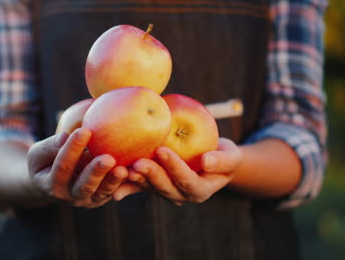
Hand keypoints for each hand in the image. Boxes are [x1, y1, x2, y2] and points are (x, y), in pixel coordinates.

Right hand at [27, 128, 127, 207]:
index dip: (72, 149)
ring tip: (122, 169)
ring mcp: (86, 199)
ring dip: (112, 181)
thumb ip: (50, 146)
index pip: (63, 166)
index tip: (84, 130)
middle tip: (108, 158)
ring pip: (101, 192)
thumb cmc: (45, 161)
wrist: (51, 183)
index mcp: (52, 184)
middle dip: (96, 172)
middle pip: (84, 185)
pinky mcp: (100, 198)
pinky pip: (113, 192)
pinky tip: (132, 171)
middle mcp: (69, 196)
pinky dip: (123, 184)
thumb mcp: (38, 154)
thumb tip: (64, 137)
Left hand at [114, 138, 241, 204]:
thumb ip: (223, 160)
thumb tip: (207, 161)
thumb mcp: (231, 156)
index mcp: (199, 190)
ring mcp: (165, 191)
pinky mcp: (153, 185)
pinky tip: (113, 183)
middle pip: (164, 188)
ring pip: (149, 187)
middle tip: (138, 162)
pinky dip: (126, 185)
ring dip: (136, 180)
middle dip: (151, 175)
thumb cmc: (224, 156)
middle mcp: (180, 195)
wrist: (211, 160)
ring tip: (124, 168)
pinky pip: (138, 186)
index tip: (163, 150)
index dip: (174, 167)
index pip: (186, 180)